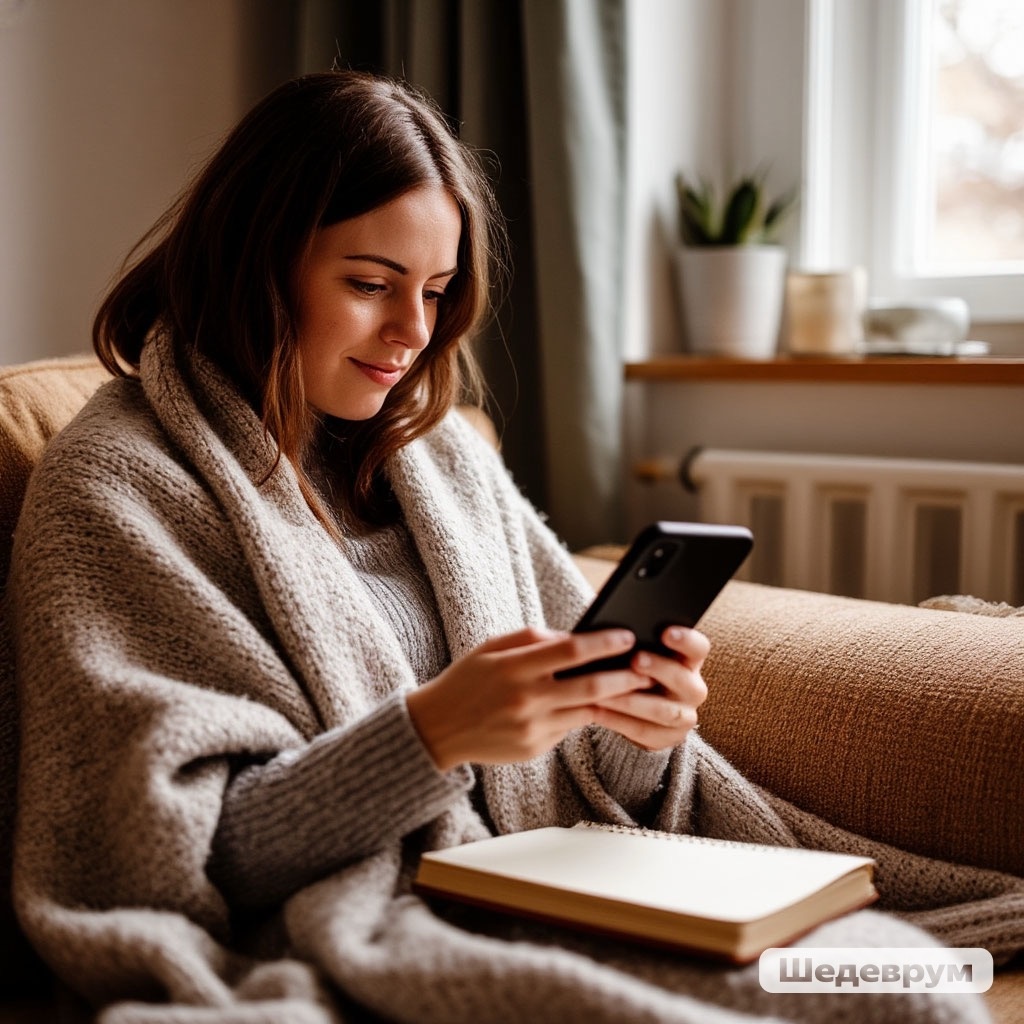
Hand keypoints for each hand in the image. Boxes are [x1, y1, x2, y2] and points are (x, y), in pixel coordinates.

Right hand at [406, 626, 650, 770]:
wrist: (437, 729)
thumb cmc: (467, 680)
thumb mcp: (491, 648)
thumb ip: (532, 638)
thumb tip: (573, 636)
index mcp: (514, 668)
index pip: (570, 651)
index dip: (603, 642)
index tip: (627, 635)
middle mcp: (525, 699)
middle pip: (589, 686)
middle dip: (625, 676)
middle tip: (648, 667)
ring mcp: (531, 728)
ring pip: (586, 711)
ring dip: (614, 699)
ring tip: (636, 687)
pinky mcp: (534, 749)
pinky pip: (568, 728)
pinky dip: (583, 715)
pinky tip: (598, 705)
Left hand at [591, 626, 709, 751]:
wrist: (637, 710)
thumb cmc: (635, 670)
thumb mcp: (641, 653)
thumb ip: (636, 641)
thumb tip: (615, 624)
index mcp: (690, 661)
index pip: (698, 648)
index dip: (686, 640)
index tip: (665, 632)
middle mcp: (693, 689)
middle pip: (682, 679)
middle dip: (658, 668)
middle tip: (635, 659)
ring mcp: (684, 716)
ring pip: (663, 710)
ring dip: (632, 700)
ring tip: (605, 691)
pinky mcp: (668, 738)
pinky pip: (643, 731)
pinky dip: (618, 721)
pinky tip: (596, 710)